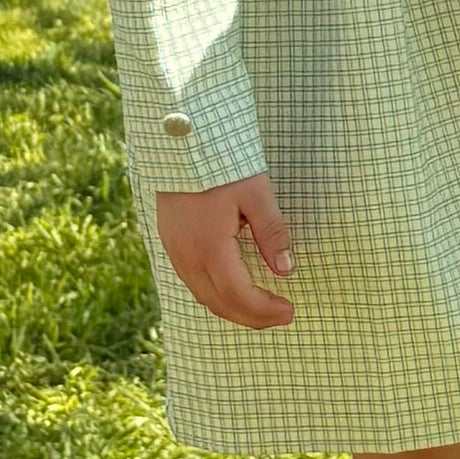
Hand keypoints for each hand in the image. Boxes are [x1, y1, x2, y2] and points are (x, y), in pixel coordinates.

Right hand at [155, 171, 297, 327]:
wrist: (179, 140)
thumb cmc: (220, 162)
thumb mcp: (255, 192)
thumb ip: (272, 232)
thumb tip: (285, 269)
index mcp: (210, 247)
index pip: (239, 296)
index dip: (264, 310)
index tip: (289, 310)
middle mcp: (188, 256)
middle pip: (220, 304)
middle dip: (253, 317)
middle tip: (281, 315)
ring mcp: (175, 251)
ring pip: (204, 297)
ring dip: (234, 309)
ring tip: (261, 309)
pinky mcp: (170, 243)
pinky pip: (193, 283)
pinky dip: (217, 295)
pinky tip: (234, 289)